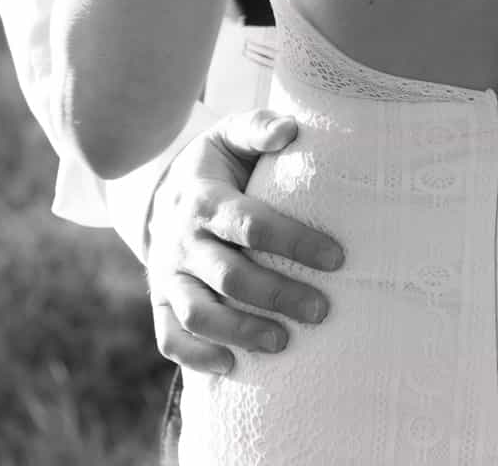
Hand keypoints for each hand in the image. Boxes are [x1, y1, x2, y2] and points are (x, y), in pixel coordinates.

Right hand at [146, 109, 345, 374]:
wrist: (161, 190)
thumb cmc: (216, 165)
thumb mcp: (231, 135)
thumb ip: (260, 129)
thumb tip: (291, 131)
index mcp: (203, 198)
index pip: (250, 224)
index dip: (293, 241)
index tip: (337, 258)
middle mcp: (182, 240)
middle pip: (228, 275)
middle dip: (276, 295)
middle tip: (322, 310)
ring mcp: (168, 274)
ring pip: (198, 313)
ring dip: (240, 332)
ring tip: (284, 343)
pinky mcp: (160, 301)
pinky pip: (170, 338)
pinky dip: (196, 357)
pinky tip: (232, 367)